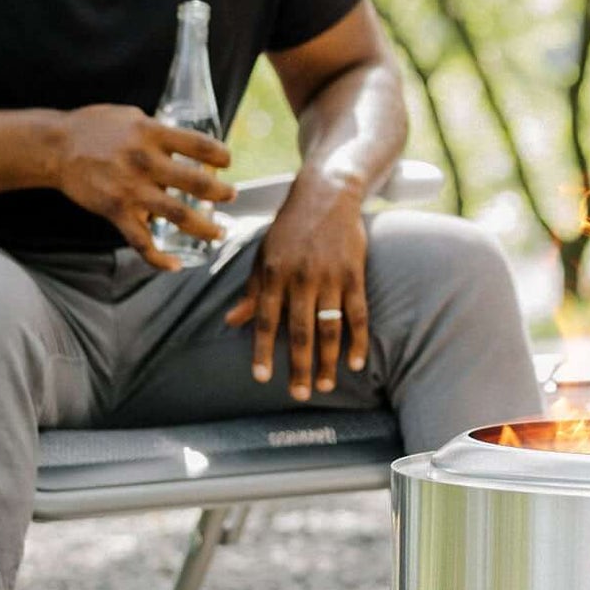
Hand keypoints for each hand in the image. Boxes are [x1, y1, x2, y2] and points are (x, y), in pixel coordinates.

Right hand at [54, 105, 233, 268]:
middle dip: (221, 193)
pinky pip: (141, 241)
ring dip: (204, 227)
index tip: (227, 161)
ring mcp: (130, 190)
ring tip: (219, 231)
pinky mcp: (116, 211)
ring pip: (178, 215)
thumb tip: (188, 144)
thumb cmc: (96, 128)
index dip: (220, 155)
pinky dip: (158, 258)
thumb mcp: (132, 117)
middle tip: (231, 196)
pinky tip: (174, 265)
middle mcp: (144, 162)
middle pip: (196, 183)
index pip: (198, 145)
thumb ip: (160, 132)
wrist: (56, 147)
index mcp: (151, 133)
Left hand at [224, 173, 370, 400]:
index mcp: (274, 273)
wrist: (325, 194)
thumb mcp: (263, 255)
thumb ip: (252, 291)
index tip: (262, 378)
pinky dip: (357, 339)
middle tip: (299, 394)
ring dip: (328, 360)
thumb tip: (232, 322)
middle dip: (300, 365)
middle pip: (300, 330)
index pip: (267, 319)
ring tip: (326, 385)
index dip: (264, 350)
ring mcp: (331, 276)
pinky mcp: (354, 274)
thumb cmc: (289, 228)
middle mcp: (302, 277)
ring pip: (330, 327)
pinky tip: (356, 362)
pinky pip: (358, 313)